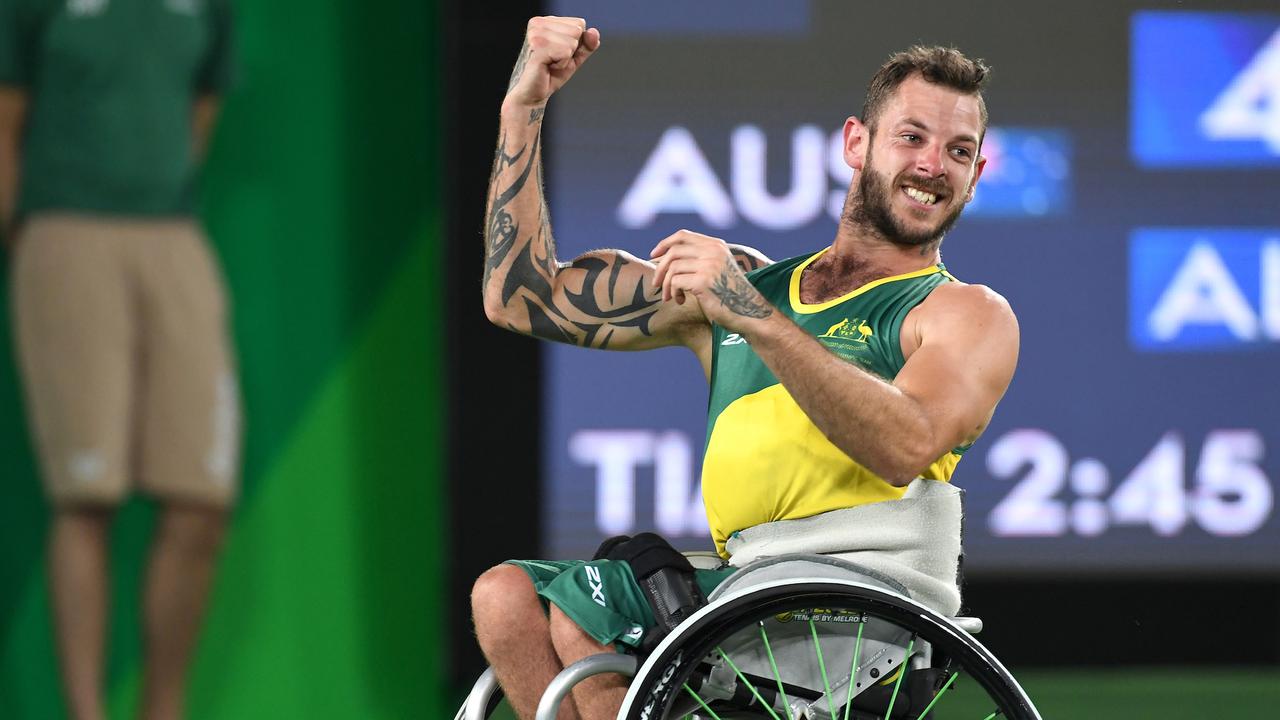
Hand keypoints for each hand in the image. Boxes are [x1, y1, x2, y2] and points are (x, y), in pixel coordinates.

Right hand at [505, 17, 600, 107]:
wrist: (533, 94)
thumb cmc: (551, 74)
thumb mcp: (574, 57)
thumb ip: (587, 44)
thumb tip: (594, 32)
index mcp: (546, 21)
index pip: (579, 24)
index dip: (576, 44)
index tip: (559, 54)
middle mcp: (539, 23)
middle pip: (577, 31)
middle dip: (571, 51)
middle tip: (554, 61)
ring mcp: (536, 34)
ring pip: (572, 42)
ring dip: (565, 59)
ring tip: (550, 64)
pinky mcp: (537, 47)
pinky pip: (565, 52)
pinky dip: (561, 64)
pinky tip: (548, 66)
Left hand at [650, 230, 775, 331]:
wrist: (750, 313)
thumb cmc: (730, 295)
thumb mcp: (716, 270)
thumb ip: (699, 259)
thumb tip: (663, 257)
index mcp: (717, 245)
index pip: (683, 235)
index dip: (664, 244)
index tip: (654, 256)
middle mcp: (713, 251)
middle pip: (673, 251)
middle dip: (660, 268)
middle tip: (656, 284)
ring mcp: (709, 265)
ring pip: (672, 268)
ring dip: (667, 285)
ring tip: (671, 297)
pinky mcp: (704, 281)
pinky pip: (675, 282)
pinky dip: (673, 292)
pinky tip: (681, 301)